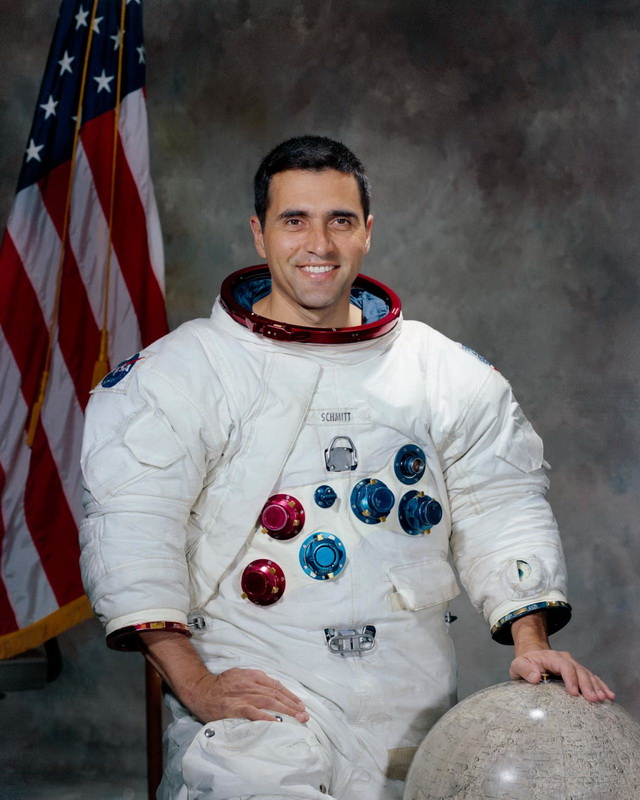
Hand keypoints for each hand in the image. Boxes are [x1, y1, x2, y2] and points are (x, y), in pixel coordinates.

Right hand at [186, 667, 309, 723]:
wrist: (201, 690)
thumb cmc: (221, 685)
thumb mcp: (240, 675)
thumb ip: (255, 681)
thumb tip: (272, 690)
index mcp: (253, 675)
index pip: (276, 686)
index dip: (290, 695)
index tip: (300, 704)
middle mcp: (251, 684)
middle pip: (276, 695)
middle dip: (293, 705)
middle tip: (305, 715)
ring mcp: (244, 696)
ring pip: (270, 703)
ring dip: (286, 711)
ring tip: (298, 719)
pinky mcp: (236, 707)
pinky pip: (254, 713)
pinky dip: (267, 718)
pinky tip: (277, 723)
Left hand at [509, 648, 614, 702]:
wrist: (531, 657)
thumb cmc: (524, 664)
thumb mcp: (517, 665)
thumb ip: (524, 670)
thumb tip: (536, 677)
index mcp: (551, 657)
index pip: (564, 666)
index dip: (571, 678)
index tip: (574, 693)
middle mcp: (565, 659)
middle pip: (579, 670)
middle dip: (587, 685)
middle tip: (593, 699)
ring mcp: (573, 665)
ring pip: (588, 674)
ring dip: (596, 686)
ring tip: (603, 699)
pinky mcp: (578, 672)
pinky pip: (592, 678)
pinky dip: (601, 685)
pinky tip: (609, 695)